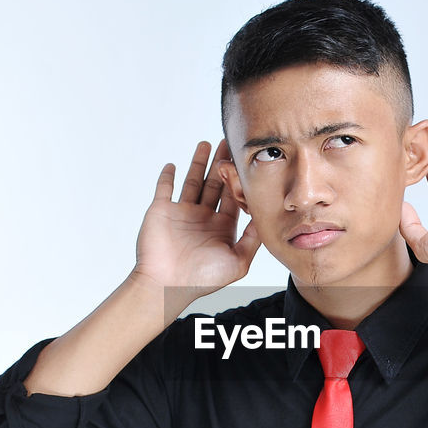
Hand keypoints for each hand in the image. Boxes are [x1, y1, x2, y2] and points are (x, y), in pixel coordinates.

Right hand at [133, 139, 261, 297]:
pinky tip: (173, 164)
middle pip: (215, 184)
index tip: (246, 162)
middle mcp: (203, 218)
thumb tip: (266, 218)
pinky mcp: (161, 210)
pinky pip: (164, 188)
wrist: (166, 284)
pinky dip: (168, 176)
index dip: (239, 180)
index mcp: (221, 227)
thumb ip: (253, 240)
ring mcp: (181, 213)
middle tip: (230, 142)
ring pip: (193, 181)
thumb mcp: (238, 262)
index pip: (233, 197)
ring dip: (199, 163)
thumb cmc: (202, 279)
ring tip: (208, 143)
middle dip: (223, 164)